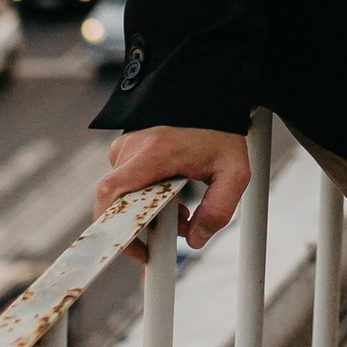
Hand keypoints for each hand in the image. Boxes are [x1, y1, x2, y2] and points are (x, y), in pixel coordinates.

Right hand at [92, 122, 250, 263]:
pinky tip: (171, 199)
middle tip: (171, 234)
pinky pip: (125, 186)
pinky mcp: (124, 151)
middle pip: (116, 203)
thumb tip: (195, 240)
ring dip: (147, 214)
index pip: (112, 193)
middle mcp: (130, 148)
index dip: (114, 227)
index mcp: (153, 152)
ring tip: (181, 213)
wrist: (206, 96)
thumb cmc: (219, 133)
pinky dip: (144, 200)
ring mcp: (124, 148)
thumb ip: (219, 209)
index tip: (136, 250)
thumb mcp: (234, 173)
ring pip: (123, 197)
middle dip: (142, 227)